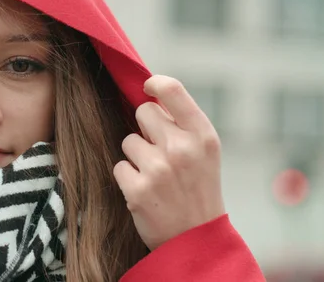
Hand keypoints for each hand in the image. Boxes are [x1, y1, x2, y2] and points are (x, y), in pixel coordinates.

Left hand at [113, 75, 225, 250]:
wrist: (197, 239)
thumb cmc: (198, 189)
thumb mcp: (204, 153)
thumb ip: (182, 125)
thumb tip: (150, 95)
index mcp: (204, 136)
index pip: (174, 90)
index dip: (155, 83)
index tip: (147, 87)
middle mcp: (182, 149)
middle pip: (143, 112)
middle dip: (145, 128)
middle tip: (159, 151)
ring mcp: (159, 169)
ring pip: (128, 141)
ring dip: (136, 156)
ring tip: (156, 176)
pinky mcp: (138, 189)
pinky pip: (119, 166)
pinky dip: (128, 177)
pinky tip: (145, 191)